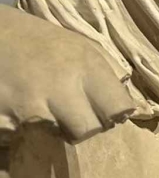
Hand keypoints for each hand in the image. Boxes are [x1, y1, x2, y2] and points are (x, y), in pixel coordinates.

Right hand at [0, 5, 136, 140]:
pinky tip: (16, 107)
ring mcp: (29, 104)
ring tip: (40, 107)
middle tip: (69, 116)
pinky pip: (20, 137)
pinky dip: (18, 129)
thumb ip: (103, 75)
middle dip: (81, 128)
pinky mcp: (1, 119)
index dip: (113, 115)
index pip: (118, 108)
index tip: (105, 113)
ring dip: (50, 129)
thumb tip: (127, 109)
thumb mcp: (80, 47)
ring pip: (55, 137)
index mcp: (87, 64)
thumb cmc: (39, 41)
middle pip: (88, 130)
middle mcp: (61, 85)